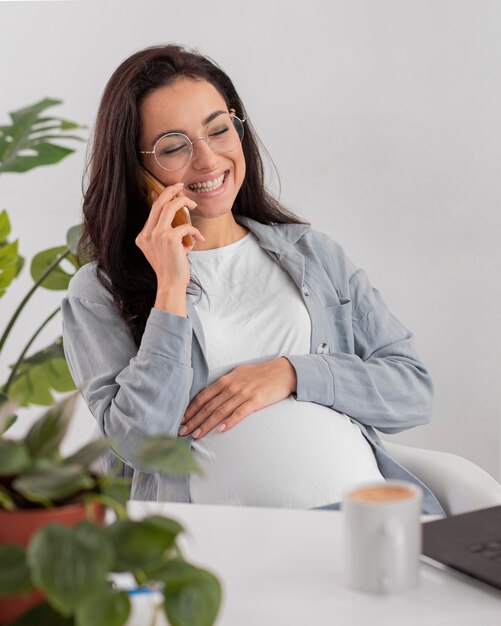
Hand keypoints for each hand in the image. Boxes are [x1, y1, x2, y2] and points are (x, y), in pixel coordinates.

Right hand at [135, 182, 203, 287]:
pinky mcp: (169, 238)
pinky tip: (199, 239)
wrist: (171, 284)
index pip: (152, 211)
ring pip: (169, 207)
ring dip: (183, 202)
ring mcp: (156, 235)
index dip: (162, 197)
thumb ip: (166, 233)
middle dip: (170, 190)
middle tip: (181, 186)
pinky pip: (186, 227)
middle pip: (158, 203)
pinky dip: (195, 231)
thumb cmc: (171, 268)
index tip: (173, 190)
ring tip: (193, 204)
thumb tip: (176, 215)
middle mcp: (147, 234)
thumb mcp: (164, 249)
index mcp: (143, 236)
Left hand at [179, 357, 296, 438]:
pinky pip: (239, 413)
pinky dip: (229, 422)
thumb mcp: (238, 374)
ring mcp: (243, 394)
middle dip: (193, 420)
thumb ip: (225, 384)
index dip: (191, 409)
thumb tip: (211, 395)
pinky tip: (221, 430)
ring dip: (206, 424)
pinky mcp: (255, 401)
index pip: (203, 397)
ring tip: (196, 435)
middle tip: (182, 431)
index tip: (181, 419)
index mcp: (226, 380)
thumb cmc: (260, 373)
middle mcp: (231, 387)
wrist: (282, 372)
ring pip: (220, 412)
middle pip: (208, 406)